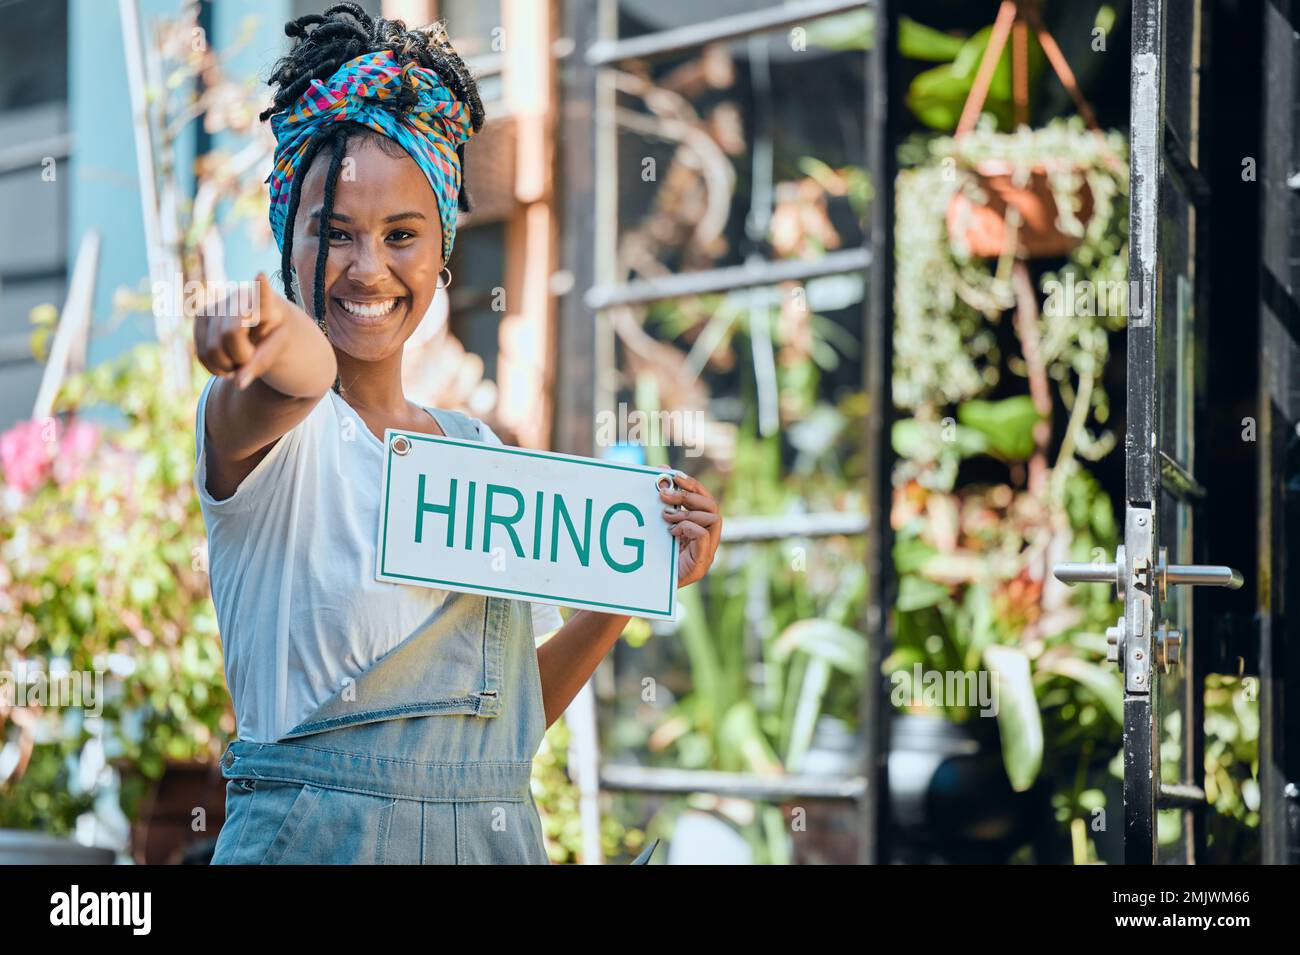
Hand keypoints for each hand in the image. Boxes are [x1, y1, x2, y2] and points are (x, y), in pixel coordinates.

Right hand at [194, 272, 309, 389]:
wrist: (263, 328)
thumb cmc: (275, 338)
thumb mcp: (277, 351)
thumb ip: (261, 365)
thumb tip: (238, 384)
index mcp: (267, 303)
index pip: (263, 296)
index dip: (260, 288)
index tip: (262, 276)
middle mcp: (239, 297)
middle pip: (229, 335)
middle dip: (240, 357)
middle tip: (251, 358)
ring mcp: (217, 304)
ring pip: (211, 349)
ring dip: (227, 365)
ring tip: (242, 359)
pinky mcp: (201, 316)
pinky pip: (201, 353)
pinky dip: (215, 367)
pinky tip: (228, 361)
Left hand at [656, 466, 721, 587]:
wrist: (647, 588)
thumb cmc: (653, 557)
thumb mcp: (658, 527)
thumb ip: (662, 504)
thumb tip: (660, 473)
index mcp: (699, 527)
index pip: (704, 498)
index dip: (691, 484)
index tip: (672, 474)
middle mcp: (708, 538)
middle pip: (712, 505)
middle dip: (689, 494)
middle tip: (664, 493)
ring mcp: (707, 551)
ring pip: (714, 518)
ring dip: (687, 512)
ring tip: (666, 516)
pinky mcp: (701, 563)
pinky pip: (704, 535)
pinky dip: (688, 527)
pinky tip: (671, 531)